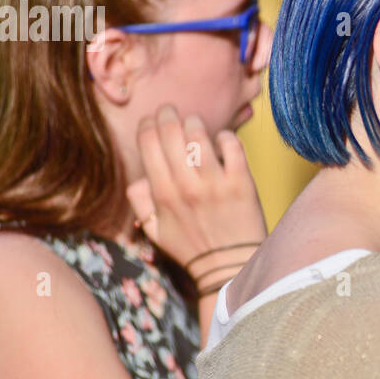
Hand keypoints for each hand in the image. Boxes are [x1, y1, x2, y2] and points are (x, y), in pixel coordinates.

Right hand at [125, 105, 266, 287]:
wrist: (230, 267)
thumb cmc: (192, 248)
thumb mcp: (155, 232)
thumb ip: (140, 203)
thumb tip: (138, 177)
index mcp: (162, 195)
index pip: (148, 144)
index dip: (148, 125)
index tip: (151, 121)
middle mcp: (187, 186)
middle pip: (171, 133)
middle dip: (168, 115)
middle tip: (171, 111)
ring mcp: (215, 184)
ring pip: (199, 135)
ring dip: (194, 123)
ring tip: (194, 124)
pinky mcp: (242, 183)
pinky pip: (232, 146)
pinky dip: (225, 137)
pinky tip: (222, 141)